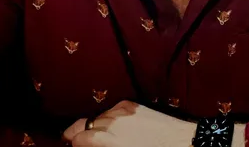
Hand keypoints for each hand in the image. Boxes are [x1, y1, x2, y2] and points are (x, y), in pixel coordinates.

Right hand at [62, 100, 195, 146]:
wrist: (180, 142)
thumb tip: (91, 144)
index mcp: (108, 139)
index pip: (80, 137)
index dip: (73, 142)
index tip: (70, 145)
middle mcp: (113, 121)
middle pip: (86, 123)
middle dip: (76, 131)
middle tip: (68, 138)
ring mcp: (124, 110)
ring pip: (99, 115)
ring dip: (92, 123)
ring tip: (89, 132)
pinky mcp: (134, 105)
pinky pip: (113, 109)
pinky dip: (107, 116)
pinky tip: (109, 123)